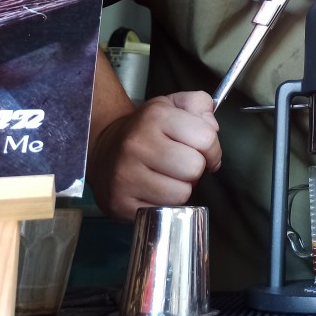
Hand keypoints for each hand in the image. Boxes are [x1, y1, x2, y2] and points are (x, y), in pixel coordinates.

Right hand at [88, 91, 221, 220]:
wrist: (103, 149)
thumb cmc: (145, 129)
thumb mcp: (172, 105)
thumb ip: (200, 105)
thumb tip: (212, 127)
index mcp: (155, 116)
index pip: (206, 138)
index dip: (212, 148)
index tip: (203, 151)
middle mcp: (137, 144)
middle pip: (194, 168)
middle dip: (195, 168)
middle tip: (181, 164)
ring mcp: (126, 175)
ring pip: (181, 194)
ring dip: (181, 188)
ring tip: (167, 177)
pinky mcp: (121, 203)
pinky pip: (164, 211)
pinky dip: (165, 204)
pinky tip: (153, 190)